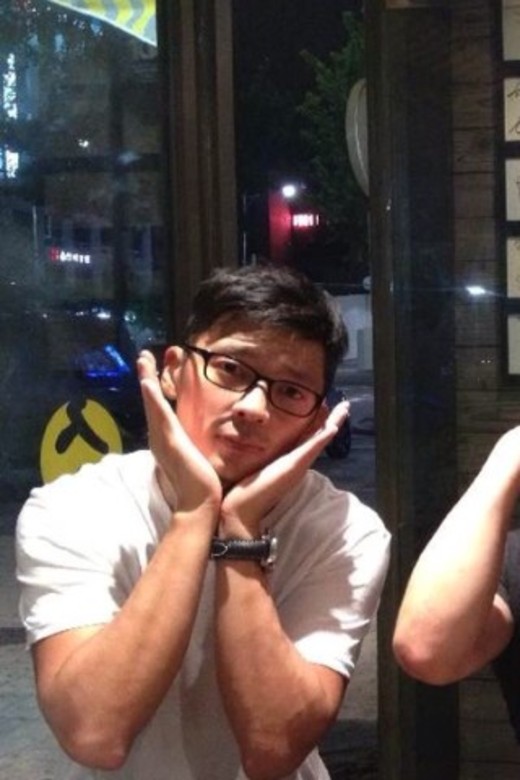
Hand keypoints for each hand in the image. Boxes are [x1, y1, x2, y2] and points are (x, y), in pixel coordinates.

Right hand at [137, 350, 221, 515]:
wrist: (199, 502)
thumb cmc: (199, 485)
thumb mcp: (193, 459)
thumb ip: (189, 449)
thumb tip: (193, 445)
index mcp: (165, 440)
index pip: (158, 410)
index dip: (152, 390)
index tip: (151, 371)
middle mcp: (159, 437)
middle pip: (151, 402)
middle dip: (146, 378)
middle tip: (143, 356)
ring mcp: (162, 438)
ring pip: (152, 404)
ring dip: (147, 380)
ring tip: (143, 359)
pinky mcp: (170, 440)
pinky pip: (159, 414)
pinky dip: (152, 398)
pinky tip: (147, 382)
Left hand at [220, 400, 349, 536]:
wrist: (243, 511)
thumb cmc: (248, 492)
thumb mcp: (260, 469)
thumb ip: (266, 461)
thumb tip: (262, 452)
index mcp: (292, 462)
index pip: (311, 440)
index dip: (321, 426)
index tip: (331, 411)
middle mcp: (299, 463)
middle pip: (320, 438)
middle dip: (334, 421)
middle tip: (346, 405)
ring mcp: (298, 465)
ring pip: (320, 440)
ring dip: (333, 423)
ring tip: (344, 409)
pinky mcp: (293, 467)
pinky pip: (311, 449)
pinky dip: (322, 438)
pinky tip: (332, 427)